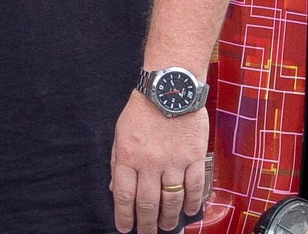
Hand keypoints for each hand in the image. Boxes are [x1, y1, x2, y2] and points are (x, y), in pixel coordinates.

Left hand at [111, 89, 208, 232]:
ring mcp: (173, 161)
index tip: (125, 228)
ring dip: (169, 217)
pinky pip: (194, 187)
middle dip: (146, 223)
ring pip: (171, 199)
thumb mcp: (120, 133)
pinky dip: (192, 203)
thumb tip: (114, 187)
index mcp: (128, 156)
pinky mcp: (193, 157)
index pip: (123, 195)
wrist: (170, 88)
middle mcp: (149, 163)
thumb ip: (117, 161)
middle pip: (148, 203)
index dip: (124, 216)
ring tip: (166, 226)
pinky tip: (189, 211)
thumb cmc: (142, 109)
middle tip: (146, 233)